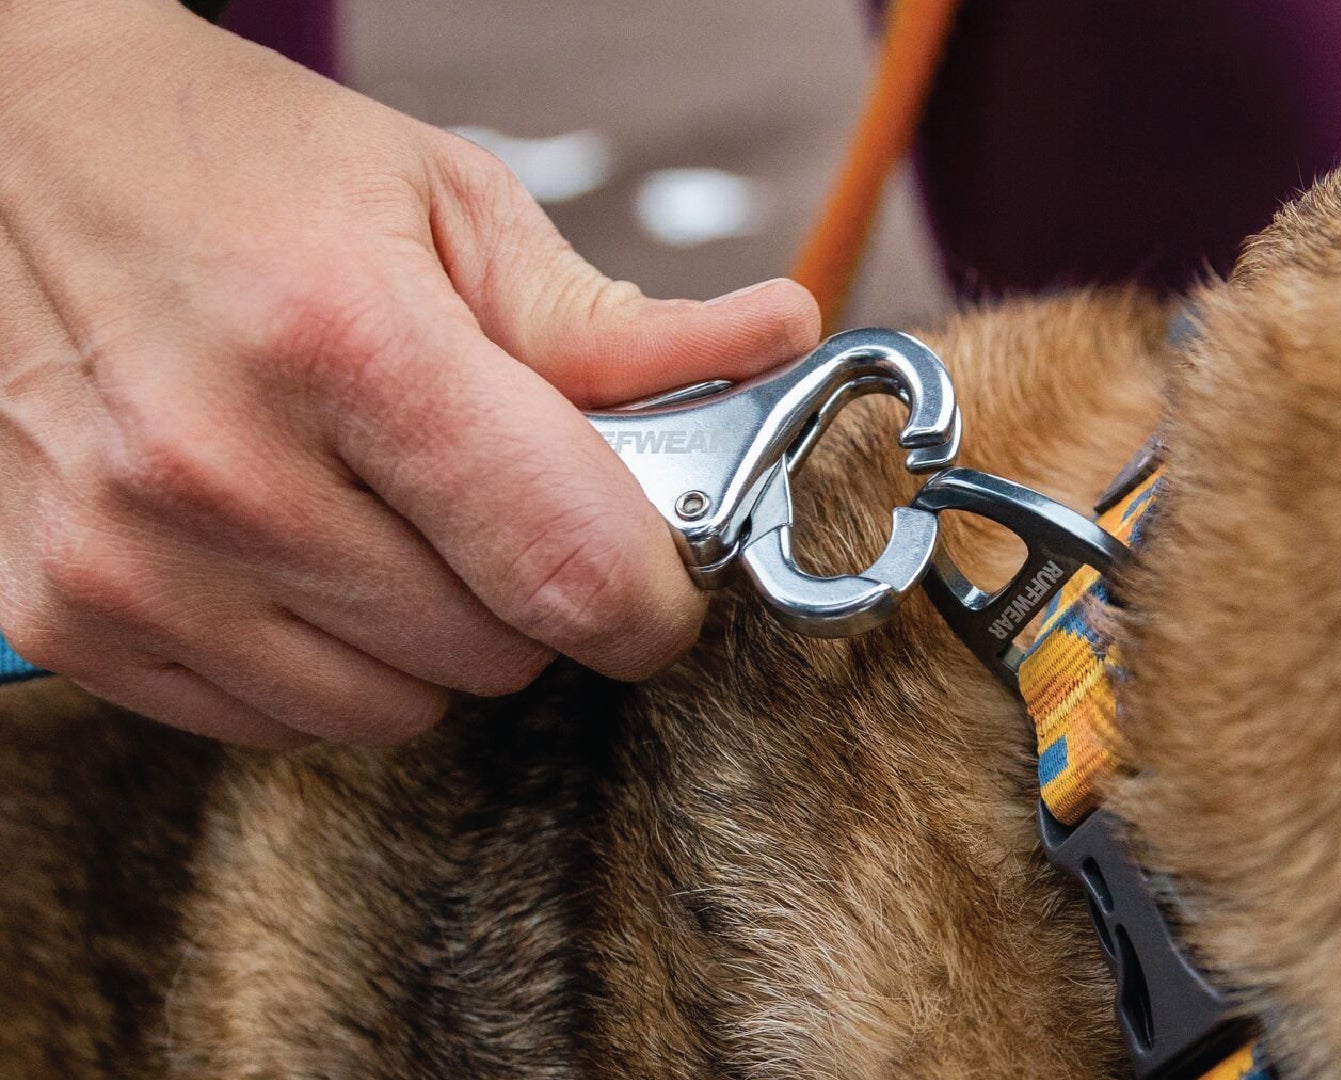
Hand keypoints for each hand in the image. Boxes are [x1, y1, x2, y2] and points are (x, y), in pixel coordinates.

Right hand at [0, 0, 819, 746]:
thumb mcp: (446, 207)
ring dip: (433, 636)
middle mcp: (220, 468)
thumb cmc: (241, 166)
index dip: (653, 596)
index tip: (661, 578)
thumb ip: (611, 320)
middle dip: (536, 591)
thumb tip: (780, 340)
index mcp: (345, 341)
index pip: (567, 563)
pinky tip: (298, 549)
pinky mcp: (63, 615)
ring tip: (385, 509)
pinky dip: (326, 661)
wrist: (8, 152)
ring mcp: (129, 558)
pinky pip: (281, 723)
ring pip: (396, 709)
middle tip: (497, 495)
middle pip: (497, 651)